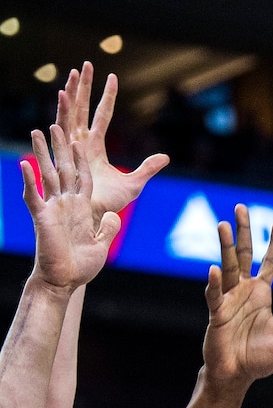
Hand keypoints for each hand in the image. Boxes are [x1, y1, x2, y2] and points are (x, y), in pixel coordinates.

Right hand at [22, 125, 120, 289]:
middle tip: (56, 125)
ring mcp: (52, 209)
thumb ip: (109, 228)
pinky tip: (24, 164)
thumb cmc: (81, 266)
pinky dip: (29, 181)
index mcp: (81, 208)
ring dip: (42, 154)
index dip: (81, 160)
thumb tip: (114, 215)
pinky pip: (33, 197)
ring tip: (37, 132)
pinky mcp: (41, 218)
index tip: (81, 140)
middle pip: (63, 170)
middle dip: (61, 147)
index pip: (82, 177)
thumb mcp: (101, 245)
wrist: (65, 282)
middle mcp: (65, 204)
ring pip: (46, 176)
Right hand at [56, 62, 168, 219]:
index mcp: (95, 147)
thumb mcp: (134, 183)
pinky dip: (62, 111)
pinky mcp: (64, 153)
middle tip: (86, 65)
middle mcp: (81, 143)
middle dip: (84, 87)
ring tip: (74, 73)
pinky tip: (63, 95)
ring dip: (72, 93)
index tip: (112, 77)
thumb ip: (148, 168)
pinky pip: (61, 128)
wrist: (95, 216)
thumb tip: (166, 157)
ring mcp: (71, 147)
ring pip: (70, 113)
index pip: (102, 115)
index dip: (106, 96)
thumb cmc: (111, 204)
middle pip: (82, 109)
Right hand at [202, 206, 272, 384]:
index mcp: (261, 295)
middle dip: (243, 231)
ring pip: (227, 267)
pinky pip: (215, 295)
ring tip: (222, 224)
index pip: (269, 263)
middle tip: (240, 207)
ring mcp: (228, 300)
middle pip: (244, 255)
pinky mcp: (216, 314)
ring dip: (225, 247)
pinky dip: (214, 283)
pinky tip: (214, 269)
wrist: (237, 376)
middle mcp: (244, 292)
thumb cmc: (259, 359)